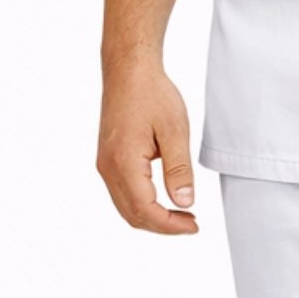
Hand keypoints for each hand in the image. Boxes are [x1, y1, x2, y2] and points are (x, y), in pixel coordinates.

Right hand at [97, 62, 200, 233]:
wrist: (128, 71)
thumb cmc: (151, 93)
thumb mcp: (175, 131)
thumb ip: (179, 170)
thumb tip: (184, 202)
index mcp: (124, 162)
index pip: (145, 209)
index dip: (170, 225)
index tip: (193, 225)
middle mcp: (108, 168)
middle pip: (133, 215)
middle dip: (163, 226)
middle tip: (191, 223)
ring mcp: (105, 164)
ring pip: (126, 207)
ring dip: (153, 217)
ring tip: (181, 214)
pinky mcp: (108, 160)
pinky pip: (122, 194)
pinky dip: (142, 205)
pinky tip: (164, 199)